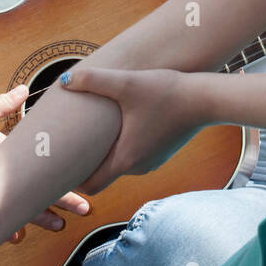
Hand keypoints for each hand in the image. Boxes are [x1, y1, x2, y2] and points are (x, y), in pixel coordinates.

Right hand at [0, 86, 88, 231]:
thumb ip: (5, 103)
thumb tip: (25, 88)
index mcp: (5, 154)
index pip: (42, 170)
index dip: (65, 183)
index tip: (85, 194)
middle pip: (37, 193)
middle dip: (62, 203)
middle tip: (85, 211)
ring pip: (17, 209)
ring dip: (39, 218)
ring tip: (59, 226)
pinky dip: (2, 227)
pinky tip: (15, 238)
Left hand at [58, 66, 201, 192]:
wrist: (206, 99)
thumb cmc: (167, 93)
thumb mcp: (127, 83)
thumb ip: (94, 80)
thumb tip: (65, 80)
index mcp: (125, 159)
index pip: (90, 186)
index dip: (72, 180)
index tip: (60, 166)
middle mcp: (138, 166)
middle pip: (104, 174)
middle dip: (87, 163)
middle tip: (70, 147)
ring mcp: (152, 160)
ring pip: (121, 163)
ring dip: (108, 152)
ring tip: (94, 132)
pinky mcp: (162, 151)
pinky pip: (136, 154)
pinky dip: (125, 145)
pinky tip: (122, 124)